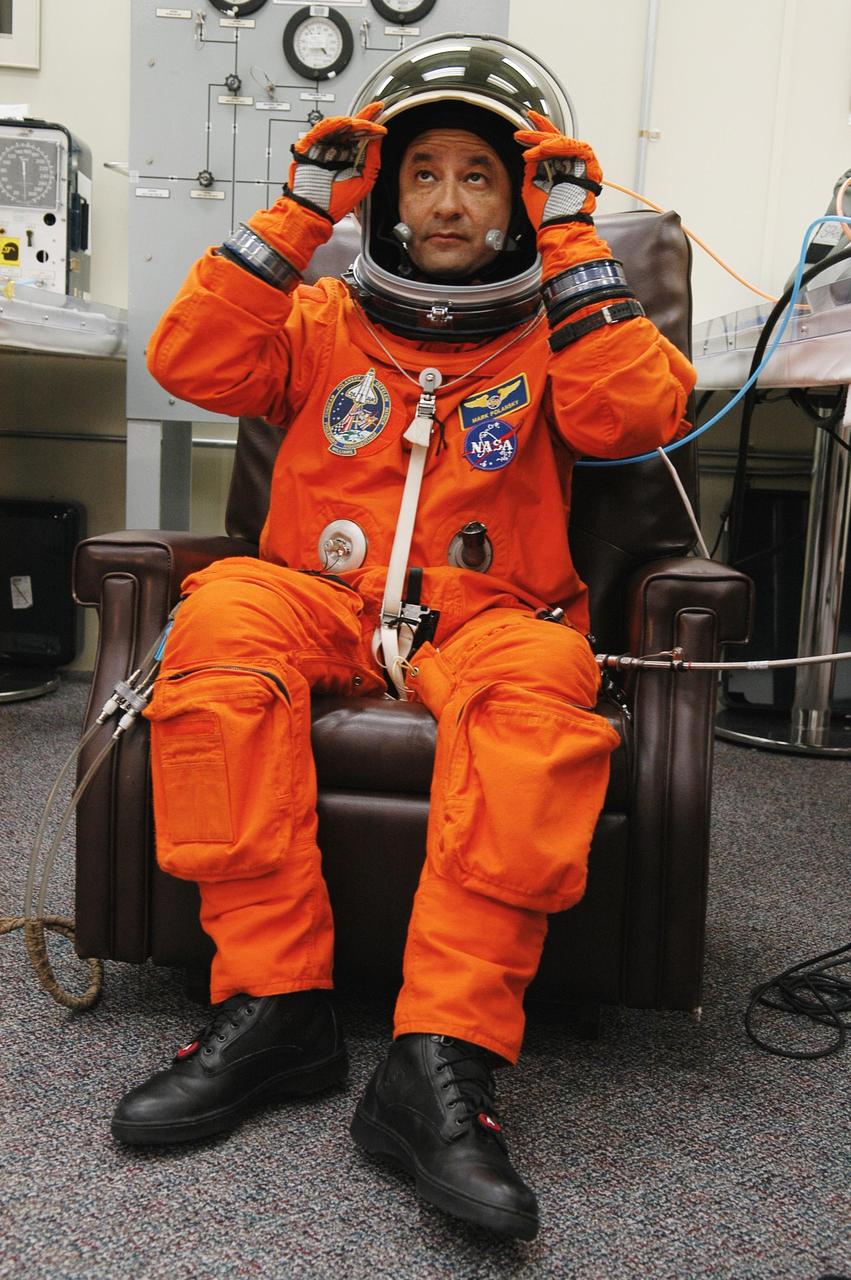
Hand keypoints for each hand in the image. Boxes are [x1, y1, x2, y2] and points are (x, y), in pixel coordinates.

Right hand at [288, 101, 386, 223]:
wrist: (315, 210)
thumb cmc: (336, 201)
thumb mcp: (364, 180)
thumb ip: (373, 159)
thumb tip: (380, 139)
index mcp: (348, 156)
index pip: (361, 134)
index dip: (371, 121)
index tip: (381, 111)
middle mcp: (336, 149)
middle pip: (351, 126)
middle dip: (365, 117)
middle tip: (377, 111)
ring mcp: (323, 145)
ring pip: (339, 125)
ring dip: (354, 121)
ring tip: (367, 123)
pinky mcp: (309, 144)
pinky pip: (322, 129)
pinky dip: (335, 124)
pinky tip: (347, 123)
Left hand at [514, 111, 602, 230]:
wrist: (559, 227)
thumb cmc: (547, 214)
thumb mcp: (531, 186)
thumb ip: (532, 169)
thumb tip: (529, 153)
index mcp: (556, 169)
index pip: (548, 146)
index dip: (535, 135)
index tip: (520, 131)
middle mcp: (569, 164)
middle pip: (556, 139)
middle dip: (537, 133)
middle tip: (521, 133)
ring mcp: (579, 165)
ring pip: (565, 142)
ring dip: (546, 142)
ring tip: (532, 149)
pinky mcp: (589, 166)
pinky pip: (576, 148)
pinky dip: (560, 146)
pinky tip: (545, 149)